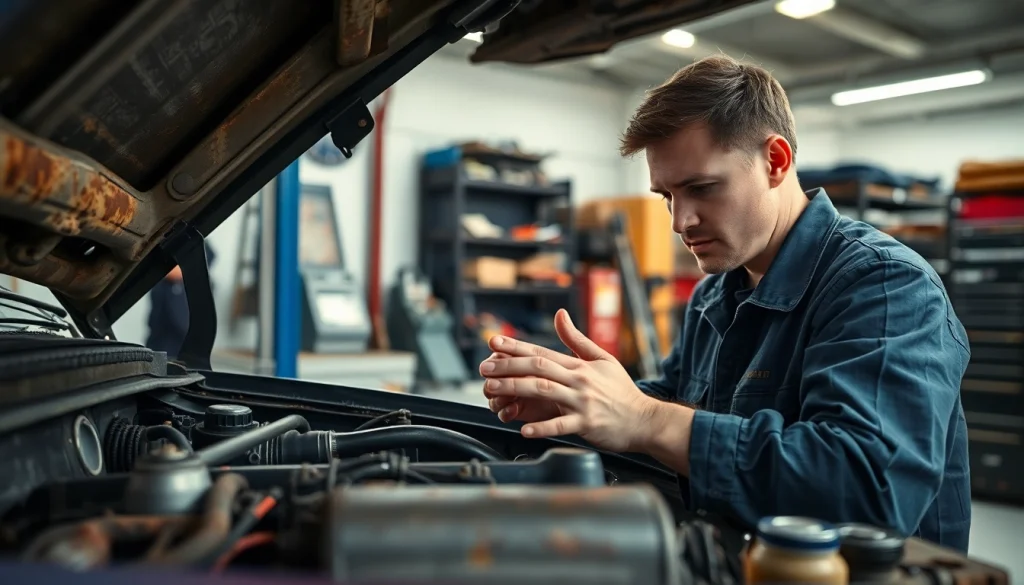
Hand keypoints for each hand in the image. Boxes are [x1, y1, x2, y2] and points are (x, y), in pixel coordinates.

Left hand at [479, 308, 657, 452]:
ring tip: (492, 391)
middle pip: (538, 368)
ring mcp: (582, 402)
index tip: (493, 342)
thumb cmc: (621, 391)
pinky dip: (541, 426)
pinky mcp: (586, 424)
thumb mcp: (601, 359)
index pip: (541, 352)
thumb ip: (576, 339)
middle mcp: (578, 381)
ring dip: (514, 389)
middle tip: (484, 368)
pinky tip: (523, 428)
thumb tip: (559, 314)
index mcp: (579, 365)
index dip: (515, 346)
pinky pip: (560, 425)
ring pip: (543, 391)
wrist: (645, 419)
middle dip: (508, 366)